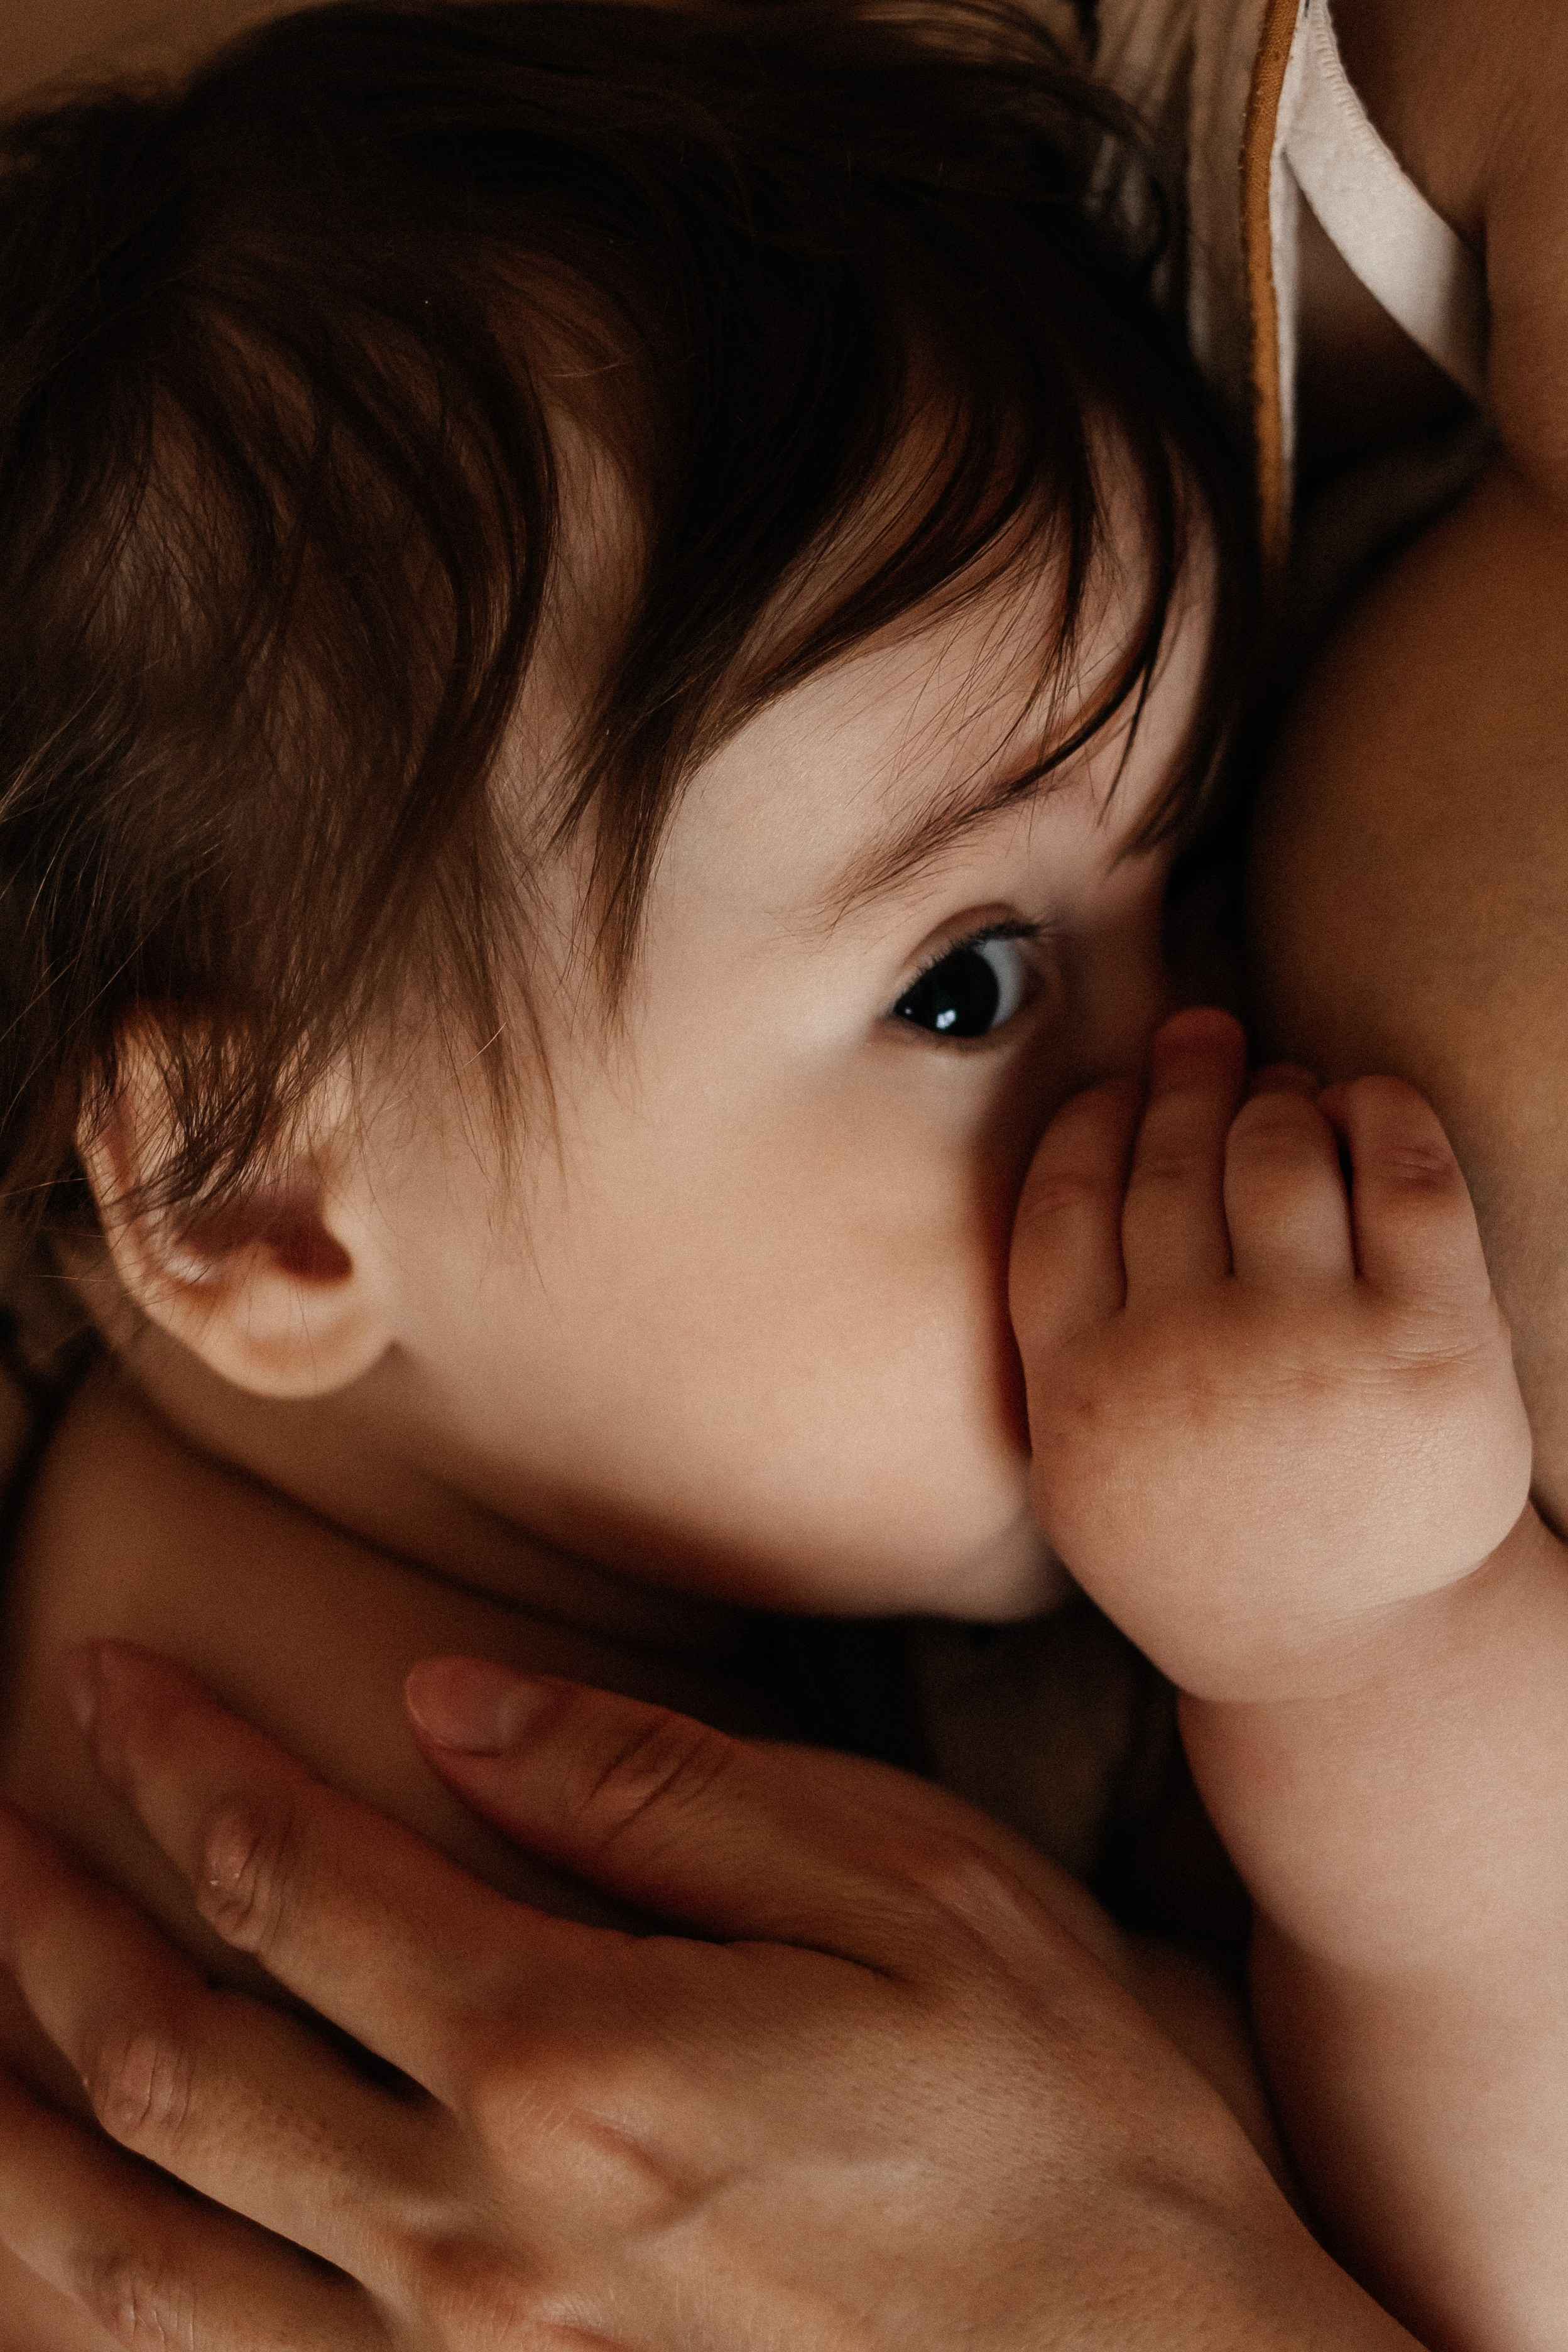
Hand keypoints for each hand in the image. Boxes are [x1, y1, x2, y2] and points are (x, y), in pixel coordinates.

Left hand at [0, 1643, 1418, 2348]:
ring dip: (16, 2138)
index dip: (175, 1766)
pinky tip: (74, 2258)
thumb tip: (452, 1701)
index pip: (294, 1878)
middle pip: (176, 2064)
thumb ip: (659, 1790)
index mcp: (579, 2057)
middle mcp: (483, 2239)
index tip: (103, 1678)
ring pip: (142, 2271)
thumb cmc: (1066, 2124)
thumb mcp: (912, 1887)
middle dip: (45, 1926)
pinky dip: (106, 2326)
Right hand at [1010, 1007, 1532, 1700]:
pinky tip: (1370, 1106)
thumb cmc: (1208, 1538)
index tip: (1115, 1088)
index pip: (1064, 1199)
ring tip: (1287, 1097)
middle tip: (1205, 1043)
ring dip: (1278, 1097)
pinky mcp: (1433, 1346)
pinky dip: (1384, 1110)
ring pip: (1275, 1147)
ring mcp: (1310, 1352)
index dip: (1090, 1121)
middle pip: (1168, 1161)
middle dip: (1186, 1081)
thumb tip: (1103, 1132)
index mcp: (1083, 1394)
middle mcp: (1183, 1363)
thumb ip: (1061, 1329)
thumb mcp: (1083, 1465)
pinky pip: (1405, 1173)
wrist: (1357, 1658)